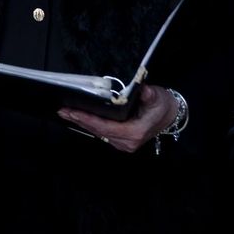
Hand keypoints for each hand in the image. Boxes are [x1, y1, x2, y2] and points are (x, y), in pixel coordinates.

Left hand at [59, 85, 178, 152]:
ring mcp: (124, 144)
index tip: (73, 112)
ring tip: (66, 113)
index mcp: (134, 133)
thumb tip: (142, 90)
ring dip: (82, 123)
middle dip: (80, 120)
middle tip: (63, 110)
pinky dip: (90, 124)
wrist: (171, 116)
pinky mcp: (121, 141)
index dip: (88, 119)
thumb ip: (148, 95)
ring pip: (98, 133)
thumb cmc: (163, 106)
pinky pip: (102, 133)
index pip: (106, 127)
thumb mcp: (157, 98)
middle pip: (98, 131)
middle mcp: (127, 142)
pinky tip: (79, 117)